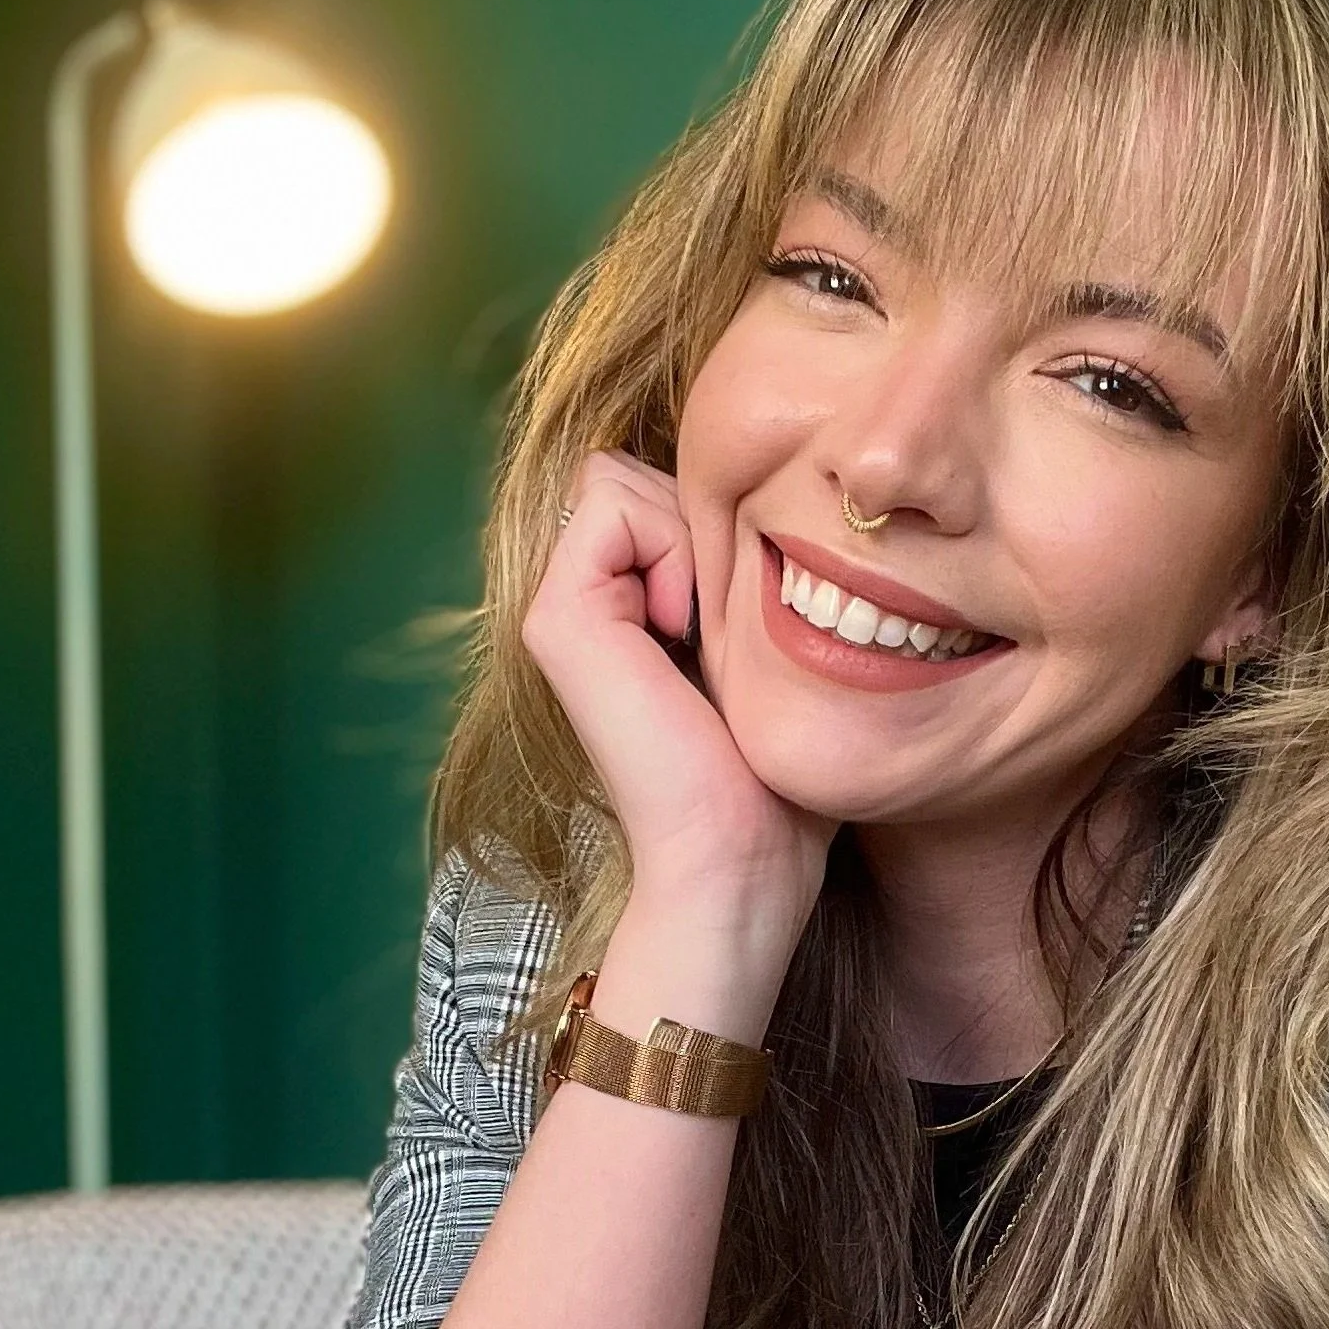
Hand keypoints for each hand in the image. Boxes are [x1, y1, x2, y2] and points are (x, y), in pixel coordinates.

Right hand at [522, 450, 834, 923]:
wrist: (739, 856)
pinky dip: (667, 546)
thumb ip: (739, 575)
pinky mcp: (556, 616)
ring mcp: (559, 607)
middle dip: (700, 521)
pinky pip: (610, 501)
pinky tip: (684, 630)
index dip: (715, 522)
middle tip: (725, 622)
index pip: (658, 486)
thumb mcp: (766, 651)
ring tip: (704, 632)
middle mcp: (582, 602)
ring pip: (621, 477)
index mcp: (624, 609)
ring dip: (688, 536)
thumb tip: (765, 499)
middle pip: (637, 472)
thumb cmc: (772, 776)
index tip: (745, 616)